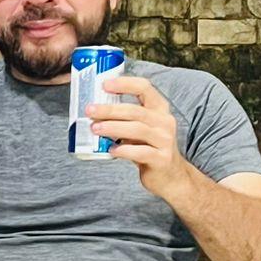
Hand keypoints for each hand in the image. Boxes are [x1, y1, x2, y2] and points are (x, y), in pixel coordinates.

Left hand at [87, 74, 187, 198]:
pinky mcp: (161, 159)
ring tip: (95, 128)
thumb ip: (124, 118)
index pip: (144, 88)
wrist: (170, 176)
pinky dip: (124, 150)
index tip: (104, 84)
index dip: (125, 84)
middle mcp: (165, 122)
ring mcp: (165, 140)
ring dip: (113, 127)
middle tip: (90, 110)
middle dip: (110, 109)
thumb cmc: (149, 147)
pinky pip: (141, 152)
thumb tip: (94, 111)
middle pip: (135, 110)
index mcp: (159, 109)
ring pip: (137, 129)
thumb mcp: (141, 128)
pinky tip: (111, 150)